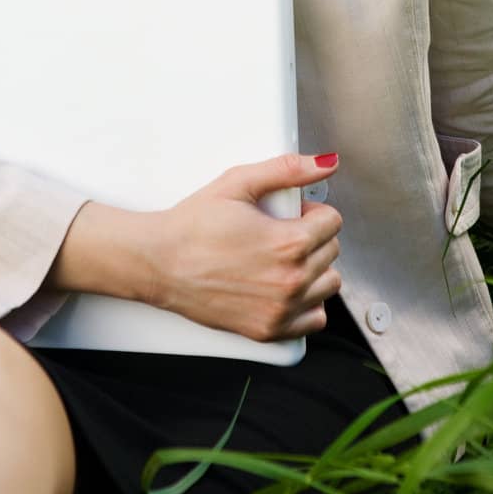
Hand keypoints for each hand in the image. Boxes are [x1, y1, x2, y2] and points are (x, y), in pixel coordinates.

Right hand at [148, 152, 342, 340]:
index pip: (333, 222)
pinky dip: (307, 303)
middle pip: (332, 251)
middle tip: (279, 231)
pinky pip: (314, 318)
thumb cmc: (192, 225)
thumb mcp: (238, 183)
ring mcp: (280, 310)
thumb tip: (325, 163)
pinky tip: (283, 286)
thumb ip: (286, 170)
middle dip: (312, 236)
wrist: (159, 262)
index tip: (291, 213)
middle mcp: (291, 281)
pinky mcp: (268, 330)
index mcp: (289, 244)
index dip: (311, 210)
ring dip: (314, 269)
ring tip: (282, 258)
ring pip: (328, 284)